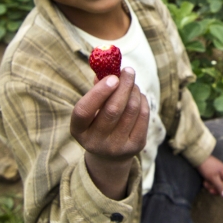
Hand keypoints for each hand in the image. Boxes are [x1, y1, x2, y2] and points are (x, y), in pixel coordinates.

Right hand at [70, 67, 149, 198]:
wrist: (110, 154)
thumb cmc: (98, 121)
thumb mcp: (92, 108)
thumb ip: (98, 88)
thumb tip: (108, 67)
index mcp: (78, 130)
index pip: (83, 111)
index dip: (98, 93)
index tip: (112, 77)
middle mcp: (95, 142)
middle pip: (113, 110)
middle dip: (124, 86)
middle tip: (128, 71)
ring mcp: (116, 146)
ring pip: (131, 110)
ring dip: (134, 90)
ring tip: (132, 83)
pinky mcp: (135, 146)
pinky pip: (143, 115)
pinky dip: (142, 100)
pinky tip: (138, 95)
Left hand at [197, 156, 222, 197]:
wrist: (198, 158)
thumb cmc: (207, 167)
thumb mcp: (213, 178)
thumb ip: (220, 187)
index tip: (221, 194)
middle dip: (217, 189)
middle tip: (210, 191)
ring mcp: (218, 174)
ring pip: (217, 184)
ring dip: (211, 186)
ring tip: (205, 183)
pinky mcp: (213, 174)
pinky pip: (213, 182)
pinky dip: (209, 183)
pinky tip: (204, 181)